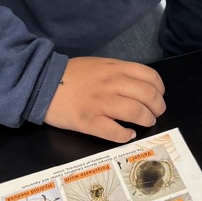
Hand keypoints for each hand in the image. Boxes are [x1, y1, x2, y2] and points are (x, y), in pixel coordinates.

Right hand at [44, 57, 165, 141]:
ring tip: (145, 123)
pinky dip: (125, 135)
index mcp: (115, 68)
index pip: (150, 77)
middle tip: (154, 114)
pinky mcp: (89, 121)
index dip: (159, 90)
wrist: (42, 83)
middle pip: (148, 96)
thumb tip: (138, 87)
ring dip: (146, 120)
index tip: (157, 97)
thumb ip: (119, 73)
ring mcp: (101, 103)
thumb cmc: (70, 75)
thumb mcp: (99, 65)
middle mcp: (112, 84)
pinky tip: (127, 135)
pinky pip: (115, 131)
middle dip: (157, 108)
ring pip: (136, 112)